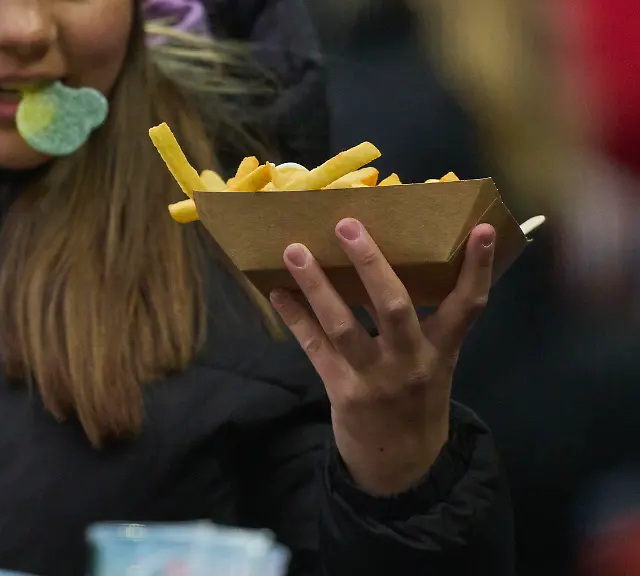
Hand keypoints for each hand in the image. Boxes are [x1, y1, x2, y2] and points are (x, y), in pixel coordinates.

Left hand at [270, 218, 494, 494]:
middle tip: (346, 224)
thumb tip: (400, 261)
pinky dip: (295, 318)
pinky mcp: (342, 391)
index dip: (477, 268)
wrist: (402, 463)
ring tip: (294, 250)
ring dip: (316, 285)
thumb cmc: (418, 398)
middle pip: (392, 305)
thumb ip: (426, 322)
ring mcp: (374, 378)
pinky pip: (315, 348)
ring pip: (342, 324)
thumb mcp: (436, 362)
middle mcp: (411, 361)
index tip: (481, 228)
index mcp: (442, 350)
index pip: (467, 305)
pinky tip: (277, 292)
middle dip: (369, 263)